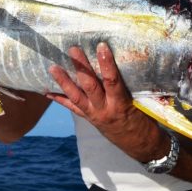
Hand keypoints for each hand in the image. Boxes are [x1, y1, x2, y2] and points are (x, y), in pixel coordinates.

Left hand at [48, 42, 168, 160]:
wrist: (140, 144)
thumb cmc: (144, 120)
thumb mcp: (141, 102)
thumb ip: (130, 85)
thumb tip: (124, 60)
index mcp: (121, 103)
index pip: (112, 80)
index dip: (106, 63)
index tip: (101, 45)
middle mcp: (105, 109)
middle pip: (90, 86)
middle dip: (81, 67)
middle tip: (73, 49)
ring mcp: (94, 115)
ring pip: (76, 96)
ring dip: (63, 81)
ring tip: (52, 68)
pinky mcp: (88, 118)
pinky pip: (72, 108)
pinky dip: (59, 99)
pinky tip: (46, 91)